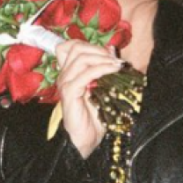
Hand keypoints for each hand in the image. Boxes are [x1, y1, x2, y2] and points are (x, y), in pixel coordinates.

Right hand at [55, 40, 122, 157]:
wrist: (87, 138)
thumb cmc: (95, 115)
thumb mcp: (102, 86)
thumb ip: (104, 68)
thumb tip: (112, 49)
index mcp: (69, 72)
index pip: (69, 46)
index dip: (88, 44)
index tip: (107, 52)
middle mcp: (64, 75)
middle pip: (76, 47)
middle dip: (98, 49)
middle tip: (115, 59)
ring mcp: (65, 83)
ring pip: (81, 58)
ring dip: (102, 58)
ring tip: (117, 65)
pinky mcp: (70, 93)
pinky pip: (86, 73)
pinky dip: (102, 69)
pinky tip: (114, 71)